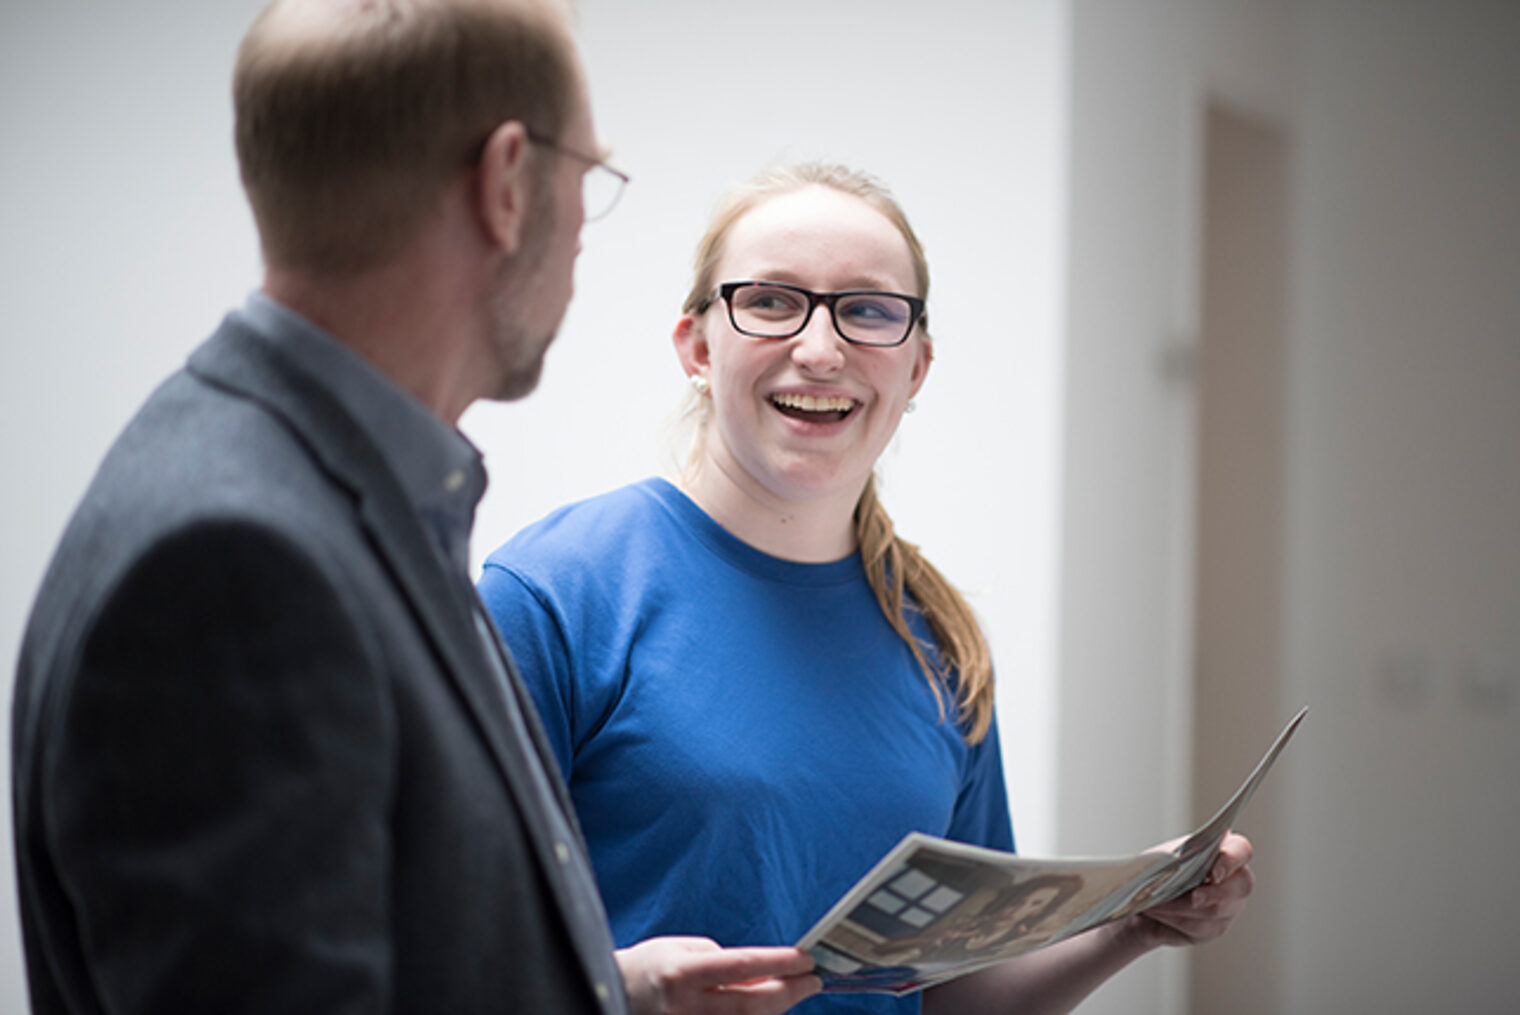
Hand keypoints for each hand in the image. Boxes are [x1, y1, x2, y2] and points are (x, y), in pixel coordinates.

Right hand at [616, 936, 821, 1014]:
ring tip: (794, 992)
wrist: (609, 994)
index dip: (778, 963)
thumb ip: (718, 959)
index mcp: (682, 972)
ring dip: (776, 1009)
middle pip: (751, 1004)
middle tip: (813, 981)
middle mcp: (686, 1005)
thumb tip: (758, 974)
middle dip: (789, 992)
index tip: (806, 958)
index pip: (742, 966)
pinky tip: (767, 1010)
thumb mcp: (678, 948)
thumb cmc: (647, 967)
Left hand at [1131, 832, 1254, 948]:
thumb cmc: (1159, 867)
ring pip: (1215, 910)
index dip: (1231, 861)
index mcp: (1225, 849)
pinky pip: (1199, 927)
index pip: (1241, 850)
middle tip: (1193, 898)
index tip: (1214, 873)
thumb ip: (1173, 856)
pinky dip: (1174, 918)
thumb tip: (1172, 863)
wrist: (1146, 896)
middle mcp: (1235, 878)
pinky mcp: (1215, 927)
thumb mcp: (1162, 857)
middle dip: (1214, 893)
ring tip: (1155, 904)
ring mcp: (1230, 905)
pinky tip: (1157, 913)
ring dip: (1181, 907)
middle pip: (1241, 886)